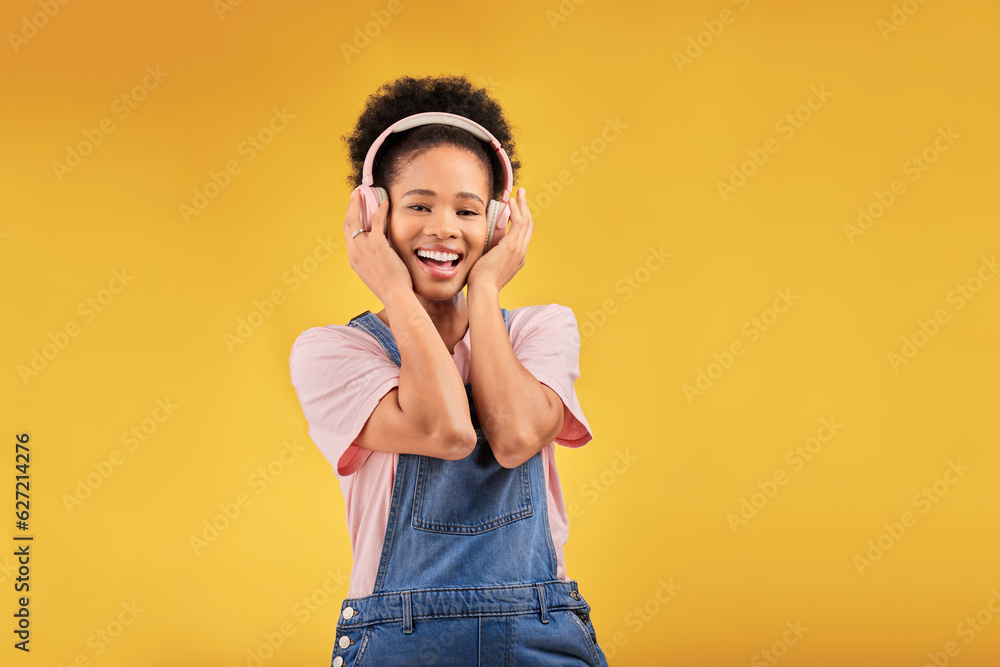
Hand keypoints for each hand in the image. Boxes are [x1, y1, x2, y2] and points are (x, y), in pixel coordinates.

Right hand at [343, 188, 412, 303]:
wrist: (394, 295)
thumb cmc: (390, 288)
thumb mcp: (375, 274)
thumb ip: (374, 262)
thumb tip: (381, 254)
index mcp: (354, 260)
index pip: (348, 236)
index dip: (350, 221)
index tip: (354, 211)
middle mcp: (354, 252)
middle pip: (347, 224)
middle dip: (350, 207)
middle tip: (355, 195)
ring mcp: (363, 247)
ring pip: (357, 219)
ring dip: (360, 203)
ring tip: (364, 193)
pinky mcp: (376, 244)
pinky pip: (377, 221)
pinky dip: (381, 209)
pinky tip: (385, 202)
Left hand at [467, 187, 532, 293]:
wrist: (483, 290)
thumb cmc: (481, 280)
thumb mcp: (488, 260)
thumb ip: (491, 247)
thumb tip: (489, 235)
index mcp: (517, 257)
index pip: (523, 234)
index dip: (521, 218)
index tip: (516, 207)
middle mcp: (521, 252)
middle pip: (529, 225)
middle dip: (525, 208)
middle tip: (522, 194)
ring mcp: (519, 249)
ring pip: (526, 222)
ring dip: (522, 205)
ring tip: (520, 192)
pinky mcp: (512, 246)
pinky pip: (518, 223)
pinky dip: (516, 211)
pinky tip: (511, 202)